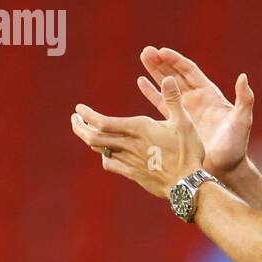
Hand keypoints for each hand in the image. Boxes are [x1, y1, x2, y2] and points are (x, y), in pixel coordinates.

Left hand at [71, 76, 204, 198]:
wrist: (187, 184)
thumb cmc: (187, 152)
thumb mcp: (184, 122)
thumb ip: (173, 99)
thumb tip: (169, 78)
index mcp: (138, 128)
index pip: (102, 122)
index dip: (87, 115)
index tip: (78, 109)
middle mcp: (128, 144)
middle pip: (92, 137)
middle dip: (79, 127)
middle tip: (74, 119)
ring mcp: (128, 160)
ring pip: (100, 149)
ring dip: (89, 139)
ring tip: (86, 131)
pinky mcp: (132, 173)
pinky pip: (110, 164)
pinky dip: (103, 156)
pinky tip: (105, 153)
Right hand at [138, 47, 253, 177]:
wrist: (225, 167)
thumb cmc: (236, 145)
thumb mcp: (243, 120)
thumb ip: (245, 99)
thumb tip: (243, 76)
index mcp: (210, 94)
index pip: (190, 72)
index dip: (176, 61)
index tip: (161, 51)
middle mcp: (196, 99)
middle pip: (176, 75)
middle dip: (162, 62)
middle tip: (146, 51)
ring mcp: (185, 110)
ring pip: (167, 86)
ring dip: (154, 72)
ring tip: (143, 57)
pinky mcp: (177, 122)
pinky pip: (161, 104)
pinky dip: (151, 92)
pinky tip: (141, 81)